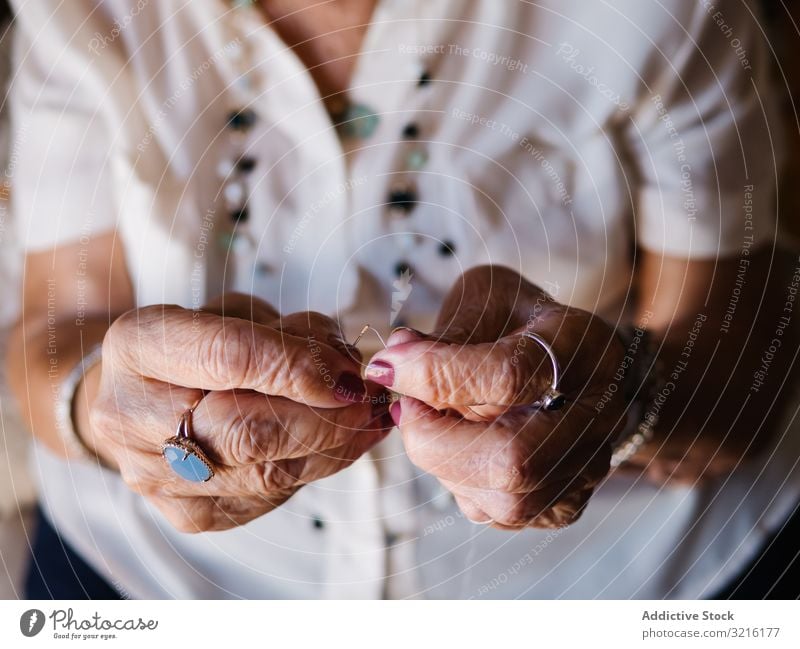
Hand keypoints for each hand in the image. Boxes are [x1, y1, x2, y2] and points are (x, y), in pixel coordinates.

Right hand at [86, 293, 391, 531]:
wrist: (147, 396)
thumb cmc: (199, 344)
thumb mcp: (240, 312)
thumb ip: (291, 334)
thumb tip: (348, 369)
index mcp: (139, 344)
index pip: (227, 358)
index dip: (297, 368)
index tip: (348, 373)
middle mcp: (132, 417)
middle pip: (246, 430)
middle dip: (325, 418)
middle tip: (372, 401)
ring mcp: (155, 475)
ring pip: (265, 472)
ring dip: (334, 447)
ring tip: (370, 419)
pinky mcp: (189, 513)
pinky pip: (270, 497)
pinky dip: (318, 468)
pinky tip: (345, 444)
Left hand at [366, 266, 625, 528]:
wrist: (575, 357)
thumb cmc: (522, 322)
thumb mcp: (487, 300)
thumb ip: (446, 331)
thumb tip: (394, 361)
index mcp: (582, 346)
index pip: (507, 376)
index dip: (434, 376)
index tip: (387, 366)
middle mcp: (598, 413)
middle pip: (513, 459)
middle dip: (434, 440)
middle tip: (405, 408)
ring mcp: (587, 465)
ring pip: (506, 500)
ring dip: (443, 463)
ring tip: (429, 423)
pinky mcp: (566, 502)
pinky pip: (498, 514)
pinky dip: (461, 482)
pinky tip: (456, 446)